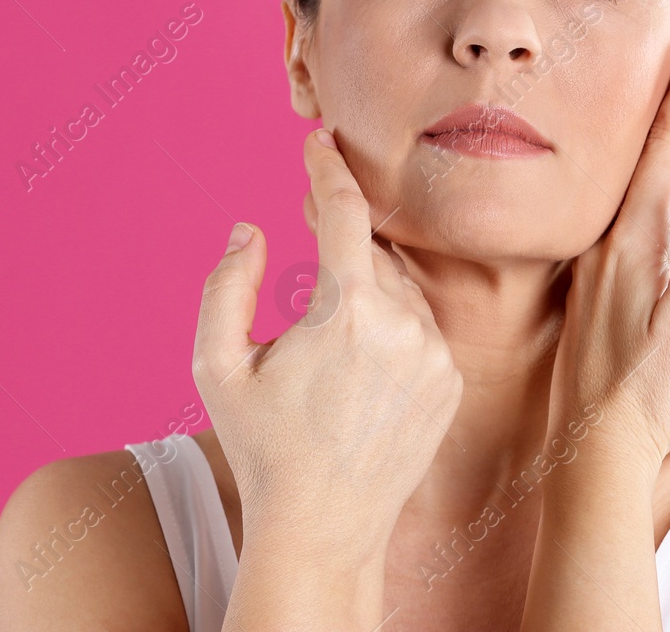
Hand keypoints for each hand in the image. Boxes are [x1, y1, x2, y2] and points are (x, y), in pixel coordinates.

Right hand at [191, 129, 464, 573]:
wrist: (323, 526)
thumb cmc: (263, 445)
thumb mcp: (218, 366)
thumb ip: (226, 286)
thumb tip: (249, 228)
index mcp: (344, 314)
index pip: (344, 213)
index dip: (328, 170)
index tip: (319, 142)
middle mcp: (402, 328)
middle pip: (370, 253)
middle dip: (339, 240)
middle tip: (306, 236)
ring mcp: (435, 356)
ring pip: (400, 290)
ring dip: (366, 290)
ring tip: (327, 337)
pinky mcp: (451, 381)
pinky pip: (421, 329)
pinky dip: (392, 328)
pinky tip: (359, 367)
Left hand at [546, 33, 669, 471]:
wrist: (593, 457)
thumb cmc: (644, 400)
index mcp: (633, 247)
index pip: (662, 156)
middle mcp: (611, 247)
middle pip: (651, 158)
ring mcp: (603, 268)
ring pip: (640, 185)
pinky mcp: (601, 291)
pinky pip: (628, 217)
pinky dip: (651, 188)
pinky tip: (656, 192)